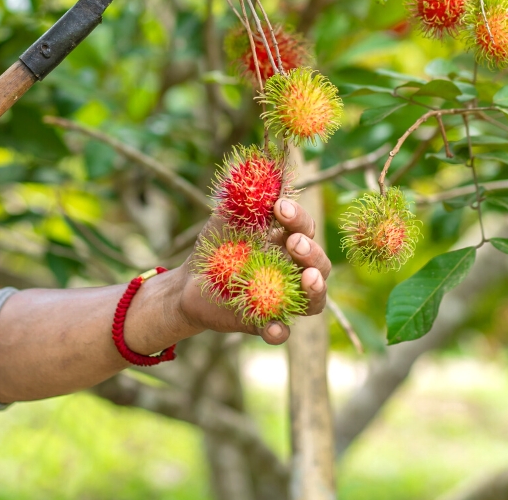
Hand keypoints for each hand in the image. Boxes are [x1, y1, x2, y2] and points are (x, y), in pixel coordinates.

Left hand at [175, 198, 330, 344]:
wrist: (187, 281)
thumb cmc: (215, 245)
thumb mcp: (227, 217)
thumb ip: (246, 200)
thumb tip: (261, 175)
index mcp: (288, 243)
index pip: (305, 229)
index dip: (298, 218)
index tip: (279, 208)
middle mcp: (293, 272)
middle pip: (320, 265)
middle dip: (311, 252)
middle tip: (293, 243)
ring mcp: (281, 300)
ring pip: (314, 300)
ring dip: (315, 289)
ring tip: (308, 278)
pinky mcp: (262, 323)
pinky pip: (280, 332)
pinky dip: (279, 331)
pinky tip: (273, 326)